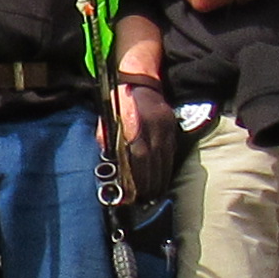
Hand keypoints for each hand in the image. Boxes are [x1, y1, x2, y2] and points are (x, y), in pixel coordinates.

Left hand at [111, 80, 178, 202]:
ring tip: (156, 193)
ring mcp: (165, 125)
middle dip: (150, 182)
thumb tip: (109, 160)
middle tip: (146, 198)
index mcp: (135, 123)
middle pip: (154, 160)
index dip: (138, 176)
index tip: (135, 191)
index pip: (139, 155)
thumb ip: (107, 138)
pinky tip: (163, 177)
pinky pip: (171, 150)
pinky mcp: (171, 125)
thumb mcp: (107, 118)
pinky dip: (167, 166)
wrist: (138, 79)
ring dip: (161, 177)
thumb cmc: (118, 100)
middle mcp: (153, 125)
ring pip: (166, 157)